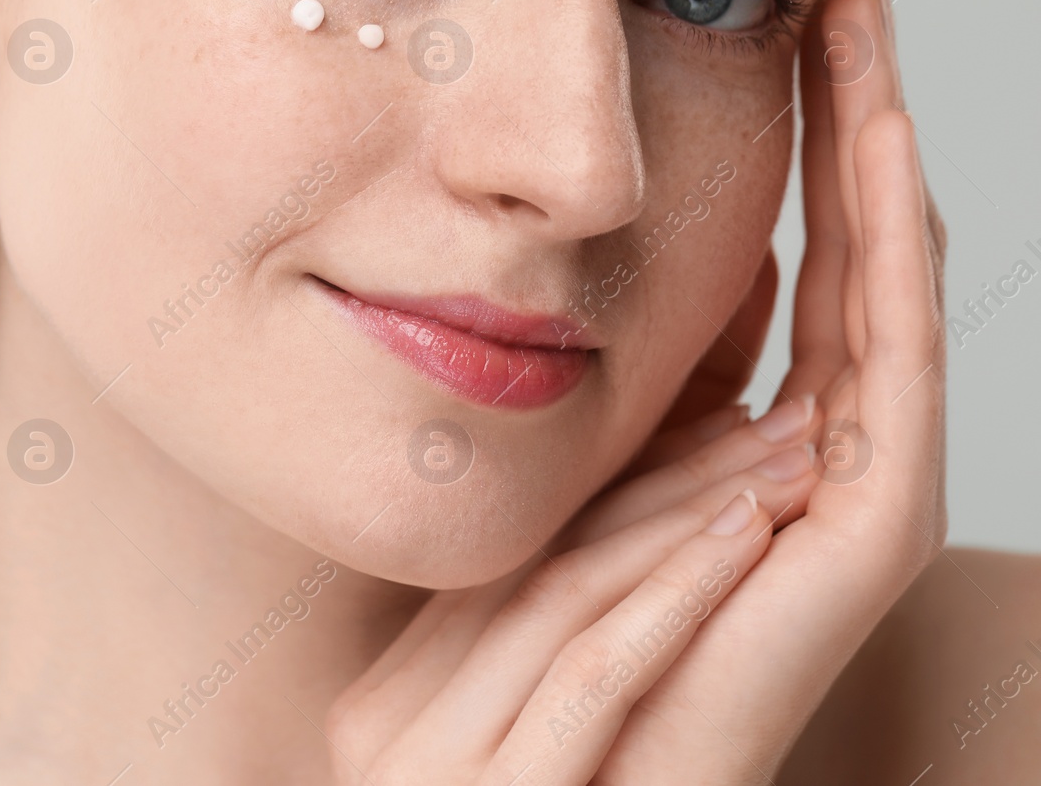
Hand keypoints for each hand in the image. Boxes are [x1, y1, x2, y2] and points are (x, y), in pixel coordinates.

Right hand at [324, 399, 823, 783]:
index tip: (713, 423)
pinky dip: (671, 596)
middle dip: (668, 480)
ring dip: (688, 517)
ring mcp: (421, 767)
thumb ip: (516, 678)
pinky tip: (743, 538)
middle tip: (777, 418)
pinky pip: (591, 674)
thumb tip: (612, 551)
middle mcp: (382, 725)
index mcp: (383, 701)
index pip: (506, 560)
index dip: (619, 483)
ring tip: (785, 462)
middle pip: (536, 564)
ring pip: (564, 600)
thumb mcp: (501, 766)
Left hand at [586, 0, 948, 783]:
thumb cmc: (519, 634)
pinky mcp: (856, 537)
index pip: (794, 256)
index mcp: (745, 435)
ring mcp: (842, 493)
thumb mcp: (572, 469)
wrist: (519, 776)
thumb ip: (647, 382)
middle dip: (855, 110)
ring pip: (887, 285)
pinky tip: (877, 147)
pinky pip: (892, 370)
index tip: (787, 20)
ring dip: (882, 150)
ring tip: (866, 24)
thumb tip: (696, 265)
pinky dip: (894, 258)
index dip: (800, 140)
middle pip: (854, 248)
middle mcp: (810, 451)